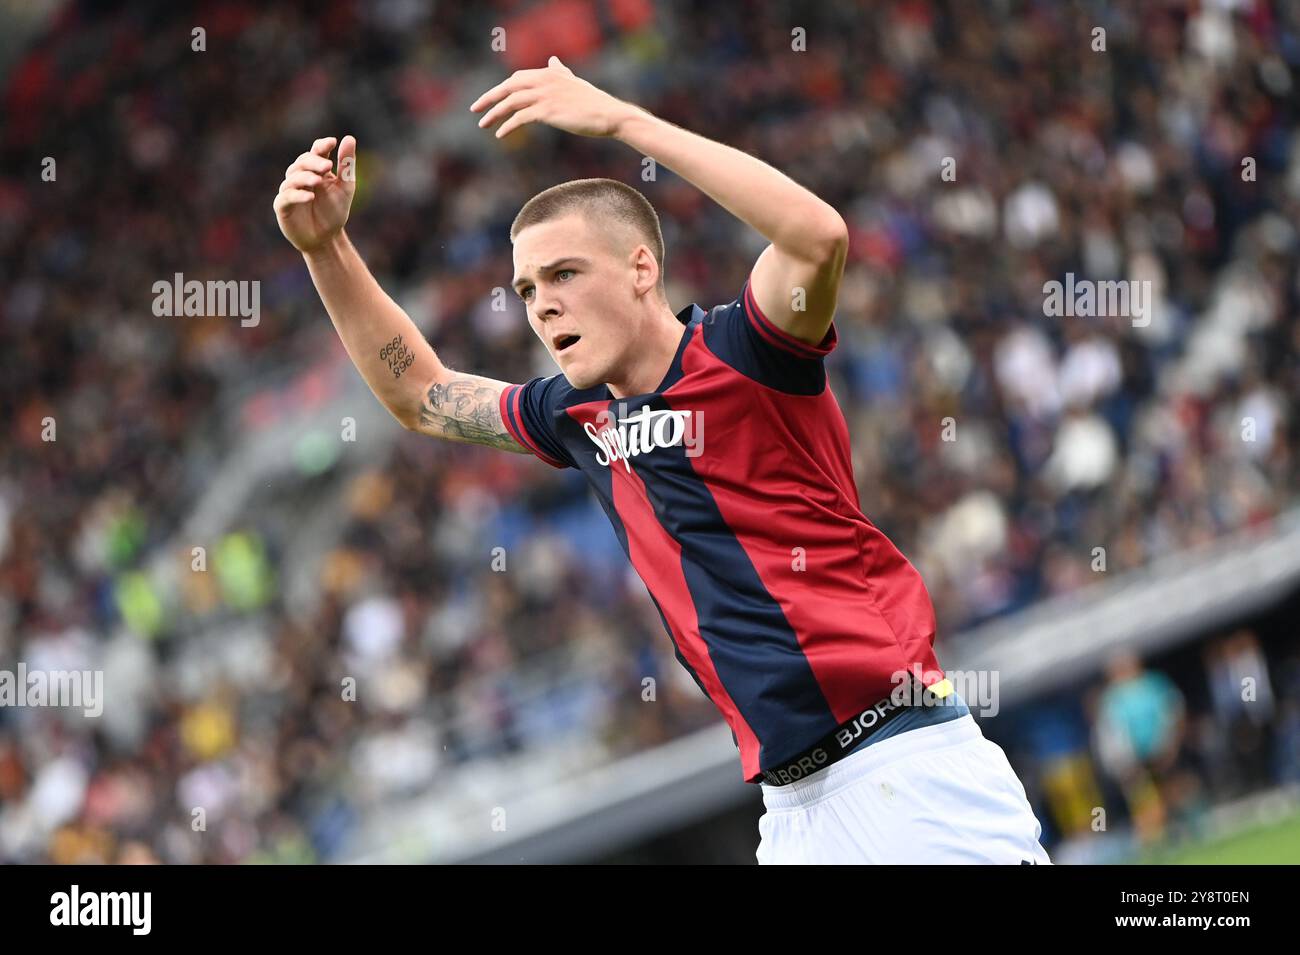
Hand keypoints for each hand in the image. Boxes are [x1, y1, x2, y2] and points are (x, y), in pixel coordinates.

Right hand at [273, 135, 356, 252]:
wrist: (326, 239)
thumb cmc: (334, 212)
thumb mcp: (346, 187)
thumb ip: (346, 165)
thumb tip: (349, 138)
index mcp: (315, 170)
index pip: (316, 152)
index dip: (322, 146)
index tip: (332, 142)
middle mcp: (300, 177)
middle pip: (302, 162)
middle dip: (314, 162)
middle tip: (327, 166)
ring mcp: (289, 190)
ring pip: (293, 177)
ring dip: (306, 177)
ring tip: (318, 180)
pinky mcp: (282, 206)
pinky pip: (286, 197)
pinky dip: (298, 195)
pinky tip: (310, 196)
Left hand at [469, 56, 631, 139]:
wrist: (609, 115)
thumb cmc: (594, 102)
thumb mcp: (573, 82)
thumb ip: (560, 71)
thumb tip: (552, 60)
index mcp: (549, 73)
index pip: (517, 79)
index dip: (501, 89)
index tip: (490, 99)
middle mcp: (544, 80)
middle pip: (508, 87)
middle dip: (489, 98)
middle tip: (474, 109)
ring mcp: (545, 95)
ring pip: (510, 102)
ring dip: (493, 113)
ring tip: (483, 124)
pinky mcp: (547, 111)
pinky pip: (520, 118)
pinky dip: (507, 126)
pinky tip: (500, 134)